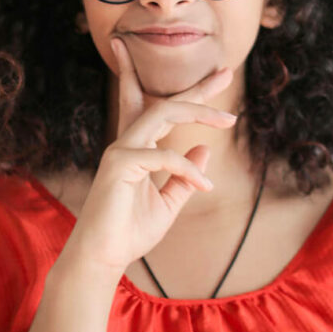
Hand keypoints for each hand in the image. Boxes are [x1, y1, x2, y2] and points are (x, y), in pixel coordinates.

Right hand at [66, 35, 237, 271]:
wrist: (103, 257)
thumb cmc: (130, 232)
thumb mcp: (168, 203)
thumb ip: (184, 176)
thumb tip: (204, 148)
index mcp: (138, 149)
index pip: (161, 112)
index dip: (189, 96)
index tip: (218, 80)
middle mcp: (127, 143)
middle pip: (164, 103)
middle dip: (196, 89)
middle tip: (226, 74)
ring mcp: (121, 150)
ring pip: (163, 113)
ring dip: (198, 112)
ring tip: (228, 120)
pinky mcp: (119, 164)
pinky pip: (164, 156)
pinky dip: (188, 170)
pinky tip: (204, 187)